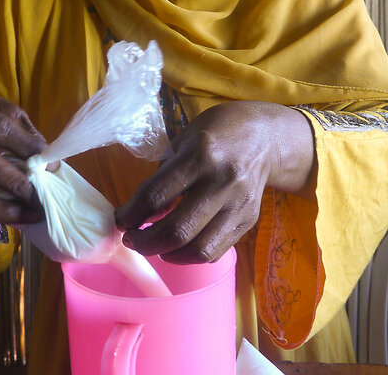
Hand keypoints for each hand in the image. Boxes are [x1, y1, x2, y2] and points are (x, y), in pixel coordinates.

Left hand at [114, 101, 315, 263]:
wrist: (267, 138)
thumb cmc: (218, 132)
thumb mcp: (184, 139)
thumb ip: (163, 175)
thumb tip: (140, 212)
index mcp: (201, 155)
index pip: (156, 196)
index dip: (131, 214)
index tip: (120, 221)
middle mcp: (222, 182)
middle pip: (177, 230)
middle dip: (145, 243)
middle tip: (131, 240)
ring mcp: (239, 205)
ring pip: (199, 249)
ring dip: (168, 255)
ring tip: (155, 247)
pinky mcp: (248, 220)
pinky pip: (215, 251)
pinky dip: (191, 255)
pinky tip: (179, 246)